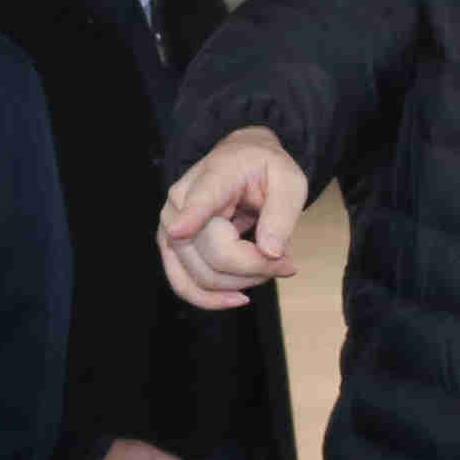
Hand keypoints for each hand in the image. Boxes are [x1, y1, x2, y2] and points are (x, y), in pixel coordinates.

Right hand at [158, 128, 310, 308]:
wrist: (240, 159)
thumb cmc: (264, 169)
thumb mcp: (289, 180)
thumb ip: (283, 214)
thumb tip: (271, 253)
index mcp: (214, 176)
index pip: (200, 200)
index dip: (190, 217)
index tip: (179, 230)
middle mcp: (180, 203)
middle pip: (215, 255)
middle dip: (257, 268)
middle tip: (287, 261)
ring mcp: (170, 228)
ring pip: (202, 277)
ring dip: (242, 283)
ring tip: (269, 267)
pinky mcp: (171, 249)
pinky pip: (184, 285)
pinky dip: (212, 299)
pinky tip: (238, 297)